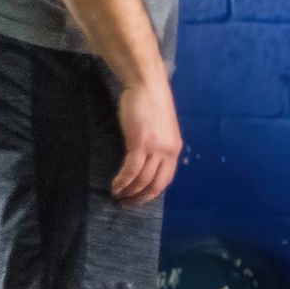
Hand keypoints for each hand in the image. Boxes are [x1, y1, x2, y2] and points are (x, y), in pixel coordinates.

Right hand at [112, 77, 181, 203]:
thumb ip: (157, 146)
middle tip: (126, 204)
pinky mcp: (140, 143)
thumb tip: (147, 162)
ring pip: (142, 179)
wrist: (147, 84)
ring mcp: (155, 148)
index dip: (152, 192)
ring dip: (128, 191)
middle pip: (155, 184)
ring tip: (117, 196)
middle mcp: (168, 152)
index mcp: (175, 149)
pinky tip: (115, 186)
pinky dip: (122, 181)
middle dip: (140, 197)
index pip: (166, 179)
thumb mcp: (161, 129)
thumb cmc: (151, 104)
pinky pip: (131, 170)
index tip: (139, 199)